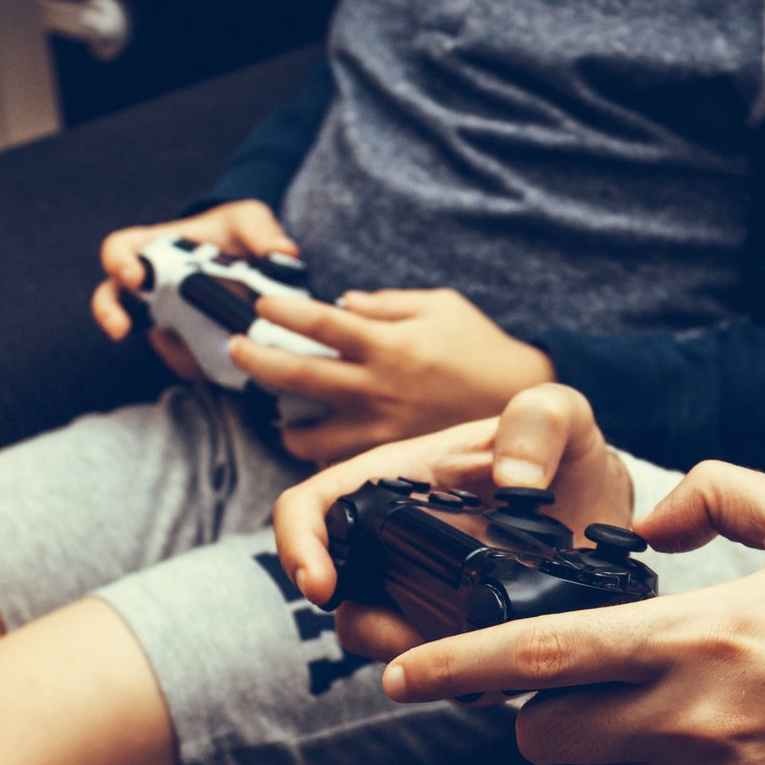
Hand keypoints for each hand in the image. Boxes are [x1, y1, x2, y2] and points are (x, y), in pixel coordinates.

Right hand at [90, 199, 297, 380]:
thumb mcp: (249, 222)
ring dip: (163, 349)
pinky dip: (198, 363)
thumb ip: (261, 232)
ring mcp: (163, 316)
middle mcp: (150, 283)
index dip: (119, 262)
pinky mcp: (185, 343)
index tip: (133, 275)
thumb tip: (283, 253)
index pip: (120, 250)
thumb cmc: (236, 234)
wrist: (251, 263)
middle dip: (110, 313)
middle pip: (112, 298)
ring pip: (147, 336)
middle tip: (120, 328)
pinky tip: (222, 366)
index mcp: (154, 246)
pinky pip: (183, 358)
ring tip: (187, 361)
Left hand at [230, 288, 554, 462]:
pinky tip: (316, 442)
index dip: (283, 310)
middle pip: (297, 373)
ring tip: (278, 413)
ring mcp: (381, 428)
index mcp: (388, 344)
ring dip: (285, 421)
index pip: (319, 321)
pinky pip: (339, 463)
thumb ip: (387, 305)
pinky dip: (321, 452)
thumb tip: (344, 302)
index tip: (262, 304)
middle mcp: (378, 387)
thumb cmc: (481, 349)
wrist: (526, 404)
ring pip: (307, 434)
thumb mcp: (441, 307)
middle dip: (257, 359)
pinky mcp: (391, 459)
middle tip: (237, 349)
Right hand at [274, 383, 632, 660]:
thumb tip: (515, 483)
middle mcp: (397, 538)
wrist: (603, 506)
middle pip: (341, 593)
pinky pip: (435, 666)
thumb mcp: (562, 416)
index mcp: (400, 479)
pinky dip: (458, 677)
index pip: (315, 505)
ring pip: (383, 638)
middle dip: (366, 626)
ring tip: (474, 662)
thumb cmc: (566, 453)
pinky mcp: (454, 629)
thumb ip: (541, 421)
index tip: (322, 586)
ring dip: (414, 658)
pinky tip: (501, 673)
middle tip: (416, 643)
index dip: (300, 543)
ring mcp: (420, 588)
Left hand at [382, 462, 764, 764]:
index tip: (398, 675)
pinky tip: (722, 757)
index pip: (541, 656)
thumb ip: (716, 497)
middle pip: (548, 733)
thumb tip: (649, 520)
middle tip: (585, 682)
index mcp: (700, 637)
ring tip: (673, 717)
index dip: (455, 667)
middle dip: (543, 709)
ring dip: (606, 752)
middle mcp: (696, 722)